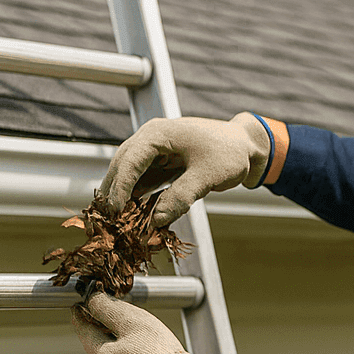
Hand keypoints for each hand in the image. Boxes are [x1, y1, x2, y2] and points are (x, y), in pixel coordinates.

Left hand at [71, 292, 208, 353]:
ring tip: (141, 344)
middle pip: (98, 348)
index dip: (81, 315)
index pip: (83, 330)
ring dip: (120, 352)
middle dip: (103, 334)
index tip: (79, 307)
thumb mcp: (133, 321)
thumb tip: (91, 299)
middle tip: (115, 321)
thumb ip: (108, 308)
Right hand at [98, 113, 272, 226]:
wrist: (246, 145)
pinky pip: (143, 179)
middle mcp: (151, 139)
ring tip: (115, 220)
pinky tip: (133, 213)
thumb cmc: (230, 152)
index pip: (130, 161)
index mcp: (158, 133)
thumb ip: (181, 196)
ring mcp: (155, 150)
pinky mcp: (162, 162)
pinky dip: (137, 195)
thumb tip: (156, 220)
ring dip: (122, 195)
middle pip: (122, 165)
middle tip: (106, 220)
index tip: (114, 211)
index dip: (119, 187)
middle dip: (113, 192)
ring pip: (129, 173)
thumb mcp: (207, 175)